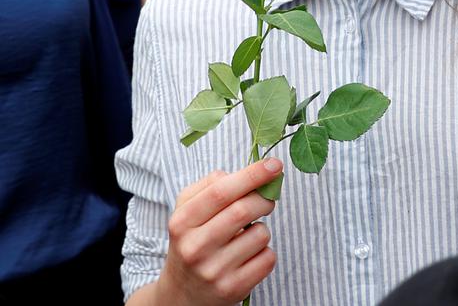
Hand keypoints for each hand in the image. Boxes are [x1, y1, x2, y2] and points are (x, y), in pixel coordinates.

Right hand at [155, 159, 282, 305]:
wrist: (182, 293)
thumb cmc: (192, 240)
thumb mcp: (188, 210)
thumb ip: (212, 184)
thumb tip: (247, 173)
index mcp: (182, 222)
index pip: (220, 192)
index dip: (251, 175)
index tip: (274, 164)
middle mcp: (194, 248)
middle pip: (243, 210)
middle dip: (265, 199)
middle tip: (268, 198)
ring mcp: (213, 271)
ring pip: (260, 234)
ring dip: (262, 229)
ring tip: (246, 236)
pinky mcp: (233, 289)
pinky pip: (268, 258)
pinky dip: (265, 252)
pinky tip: (248, 256)